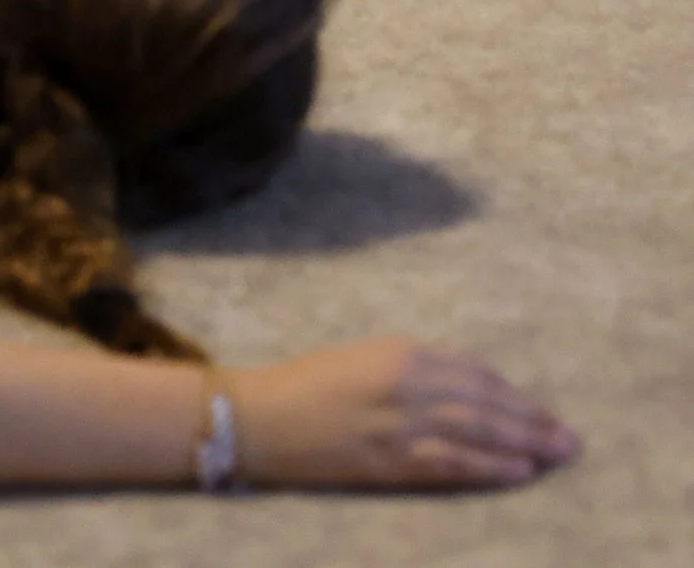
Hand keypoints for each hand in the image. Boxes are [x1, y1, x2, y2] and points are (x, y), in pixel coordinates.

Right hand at [231, 337, 580, 488]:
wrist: (255, 418)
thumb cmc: (305, 384)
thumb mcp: (363, 359)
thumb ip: (413, 370)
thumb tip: (467, 391)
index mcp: (400, 351)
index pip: (475, 372)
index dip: (514, 393)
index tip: (540, 410)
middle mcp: (406, 382)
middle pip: (485, 402)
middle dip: (532, 420)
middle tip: (569, 438)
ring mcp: (398, 423)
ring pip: (477, 432)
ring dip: (523, 444)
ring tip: (557, 455)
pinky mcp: (387, 460)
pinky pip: (449, 463)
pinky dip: (487, 467)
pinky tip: (518, 472)